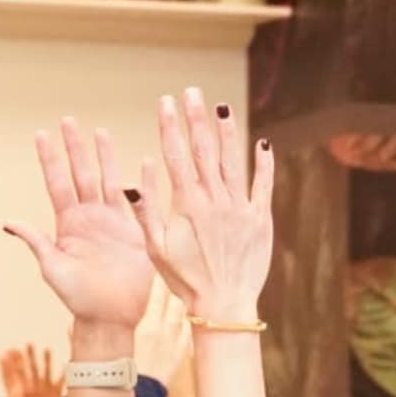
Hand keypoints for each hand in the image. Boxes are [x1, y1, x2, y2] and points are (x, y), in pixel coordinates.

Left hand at [7, 117, 156, 336]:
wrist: (111, 316)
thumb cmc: (78, 298)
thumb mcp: (53, 269)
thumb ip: (38, 242)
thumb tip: (9, 223)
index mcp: (66, 224)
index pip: (56, 182)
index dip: (49, 158)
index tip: (42, 134)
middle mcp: (88, 218)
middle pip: (81, 173)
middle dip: (75, 147)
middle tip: (68, 120)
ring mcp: (112, 222)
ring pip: (107, 179)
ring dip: (104, 156)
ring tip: (100, 131)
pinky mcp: (134, 230)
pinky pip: (137, 200)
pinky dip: (141, 181)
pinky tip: (145, 161)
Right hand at [133, 88, 276, 322]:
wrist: (223, 304)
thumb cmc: (185, 280)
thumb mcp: (155, 248)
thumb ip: (145, 211)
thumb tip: (132, 177)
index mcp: (187, 204)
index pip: (175, 155)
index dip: (170, 126)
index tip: (165, 102)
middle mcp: (214, 200)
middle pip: (203, 150)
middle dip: (196, 118)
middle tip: (192, 92)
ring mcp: (240, 207)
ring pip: (232, 161)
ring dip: (226, 131)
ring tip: (220, 106)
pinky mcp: (260, 218)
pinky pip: (263, 185)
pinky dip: (263, 164)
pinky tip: (261, 143)